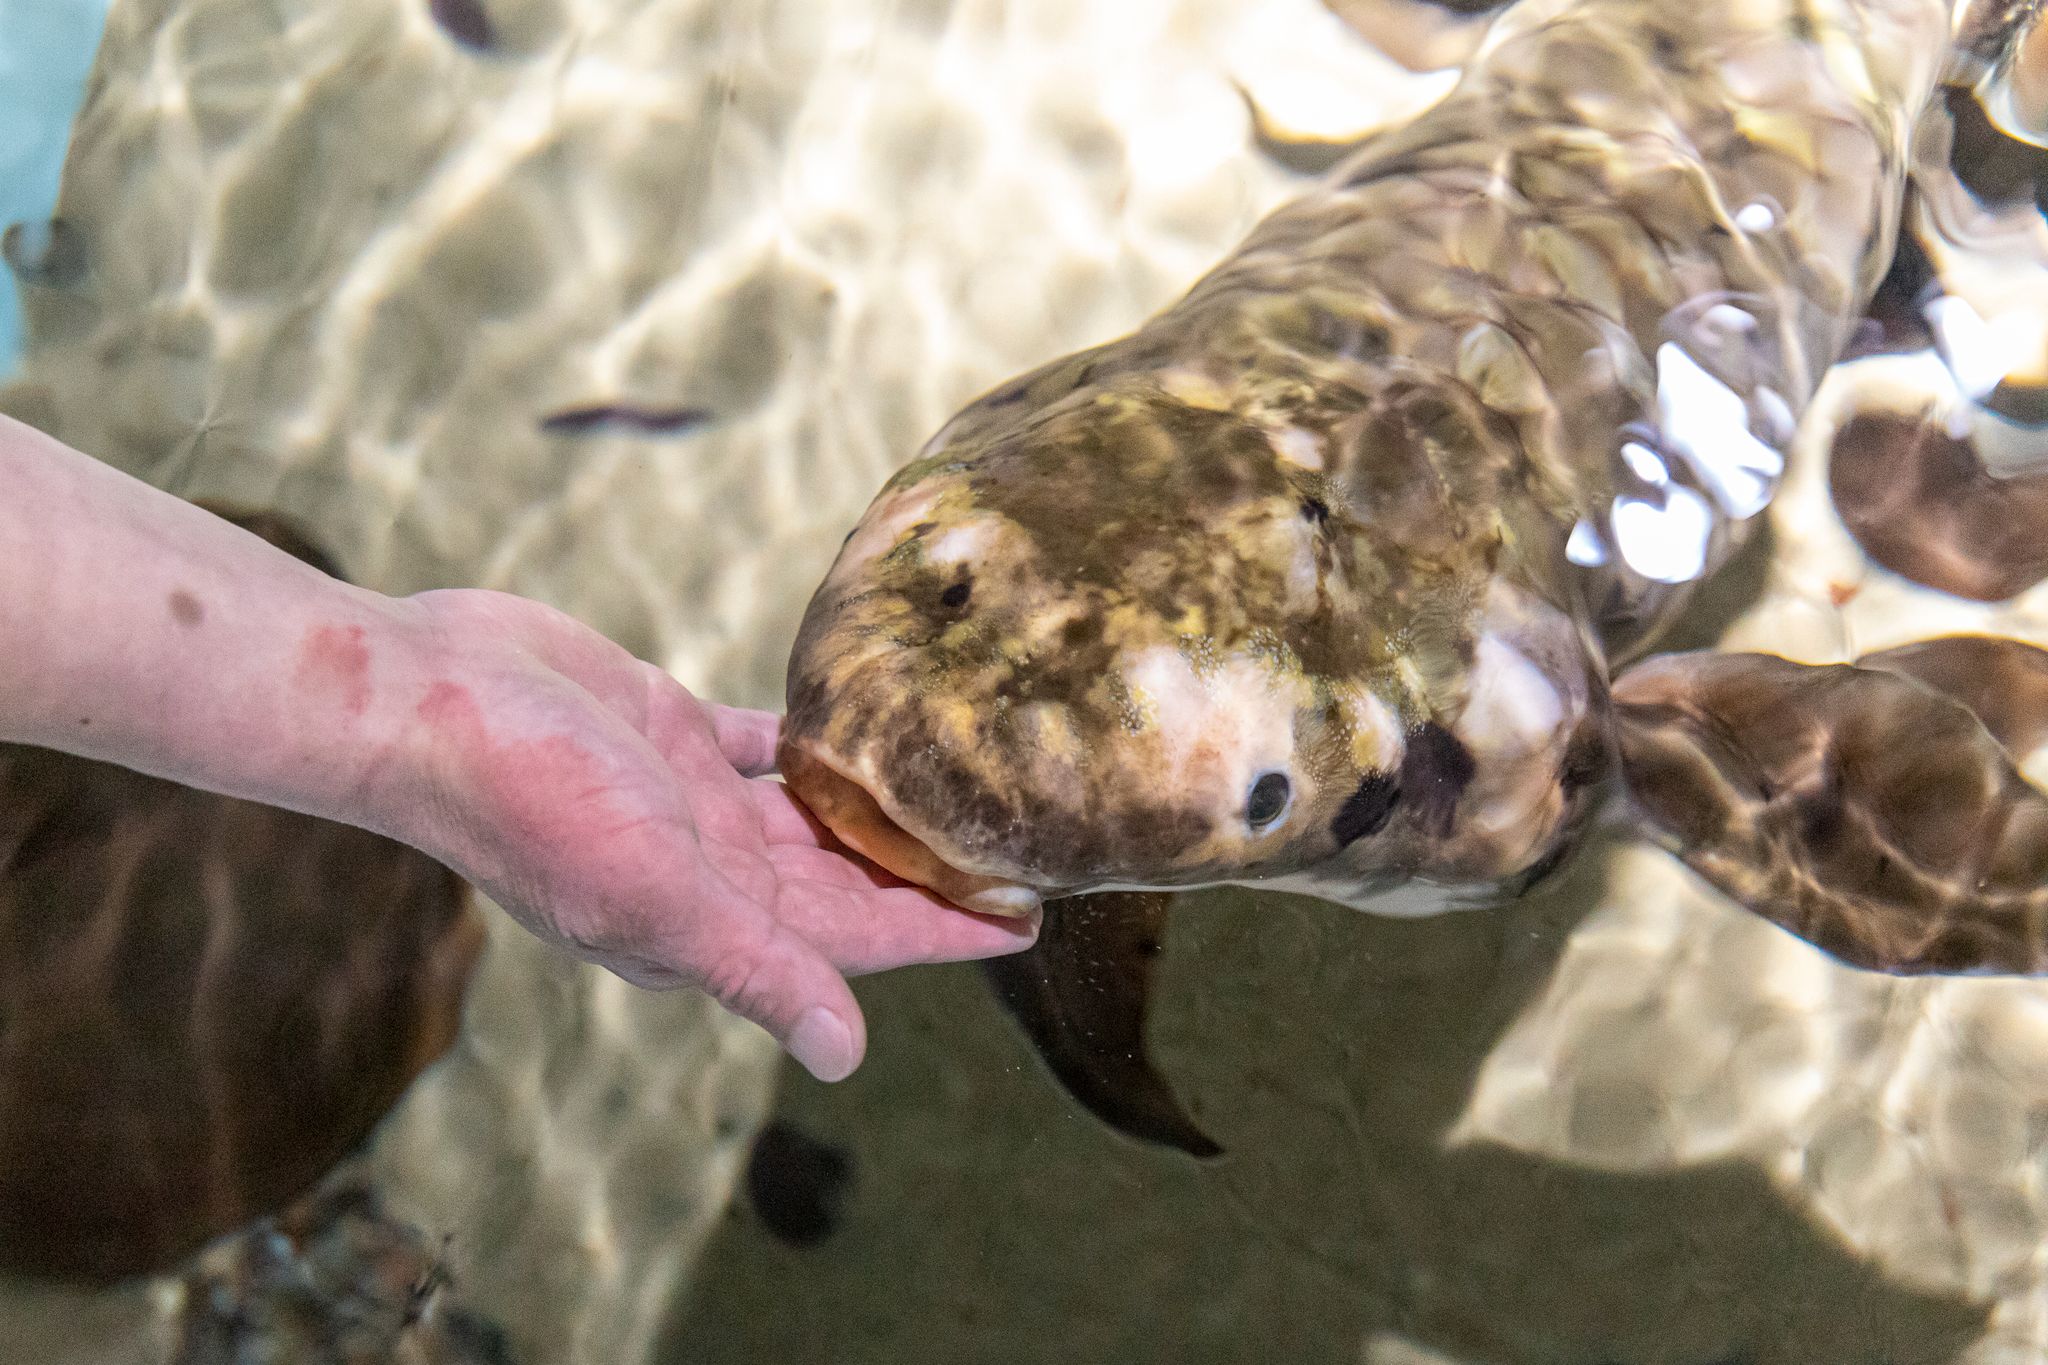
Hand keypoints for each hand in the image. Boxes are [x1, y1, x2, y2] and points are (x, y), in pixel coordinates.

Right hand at [387, 589, 1038, 1080]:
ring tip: (960, 784)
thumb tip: (846, 1055)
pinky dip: (811, 736)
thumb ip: (756, 966)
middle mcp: (708, 869)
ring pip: (811, 811)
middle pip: (848, 878)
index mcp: (711, 921)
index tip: (1028, 917)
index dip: (943, 929)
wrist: (421, 700)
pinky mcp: (665, 728)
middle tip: (1018, 838)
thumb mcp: (653, 892)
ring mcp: (686, 799)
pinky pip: (761, 740)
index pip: (858, 938)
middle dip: (929, 868)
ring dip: (878, 804)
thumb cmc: (529, 800)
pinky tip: (862, 718)